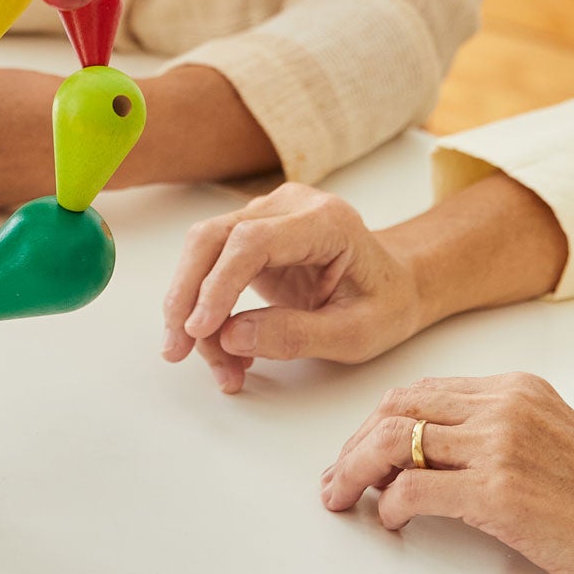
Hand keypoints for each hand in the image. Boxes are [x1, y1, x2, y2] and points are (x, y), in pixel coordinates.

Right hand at [162, 184, 424, 392]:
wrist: (397, 283)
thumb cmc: (385, 304)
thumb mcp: (356, 334)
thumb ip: (296, 335)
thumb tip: (231, 336)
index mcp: (326, 222)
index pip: (251, 242)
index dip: (218, 285)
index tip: (200, 330)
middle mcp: (289, 206)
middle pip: (212, 237)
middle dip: (186, 296)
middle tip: (176, 350)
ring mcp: (266, 215)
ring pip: (203, 253)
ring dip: (192, 310)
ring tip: (218, 368)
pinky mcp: (251, 235)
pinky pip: (212, 267)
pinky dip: (206, 309)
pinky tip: (222, 349)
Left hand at [323, 372, 573, 573]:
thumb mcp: (550, 439)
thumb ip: (495, 432)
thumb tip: (429, 454)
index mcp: (515, 388)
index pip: (420, 391)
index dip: (377, 420)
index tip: (357, 449)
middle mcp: (503, 408)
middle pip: (396, 409)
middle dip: (354, 442)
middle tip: (335, 477)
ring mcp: (500, 447)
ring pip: (395, 442)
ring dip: (356, 472)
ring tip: (342, 497)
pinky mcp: (499, 493)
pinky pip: (416, 490)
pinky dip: (390, 505)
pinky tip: (390, 521)